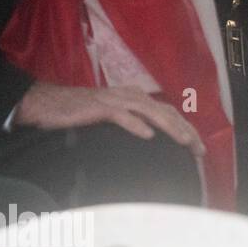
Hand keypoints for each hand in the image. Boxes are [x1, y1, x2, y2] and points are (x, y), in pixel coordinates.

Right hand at [14, 82, 203, 154]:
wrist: (47, 103)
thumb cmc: (79, 112)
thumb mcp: (112, 116)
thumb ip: (132, 121)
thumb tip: (152, 138)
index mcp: (137, 98)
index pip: (169, 113)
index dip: (187, 128)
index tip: (199, 148)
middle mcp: (132, 96)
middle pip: (167, 112)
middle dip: (187, 131)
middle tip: (200, 150)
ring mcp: (116, 101)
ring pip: (151, 112)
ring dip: (170, 127)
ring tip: (184, 142)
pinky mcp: (100, 108)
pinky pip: (122, 116)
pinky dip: (136, 125)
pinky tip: (148, 135)